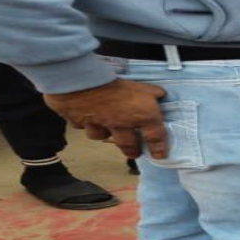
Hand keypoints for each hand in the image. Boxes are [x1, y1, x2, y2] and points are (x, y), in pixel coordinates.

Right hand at [43, 78, 167, 159]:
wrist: (83, 84)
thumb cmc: (118, 83)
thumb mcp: (143, 86)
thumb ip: (152, 93)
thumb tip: (159, 95)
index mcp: (142, 117)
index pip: (155, 137)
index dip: (158, 148)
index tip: (159, 156)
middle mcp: (122, 126)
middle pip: (128, 144)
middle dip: (132, 150)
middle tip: (134, 154)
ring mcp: (100, 125)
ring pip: (102, 136)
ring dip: (106, 135)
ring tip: (107, 132)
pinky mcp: (80, 121)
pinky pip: (83, 125)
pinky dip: (84, 121)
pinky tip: (84, 116)